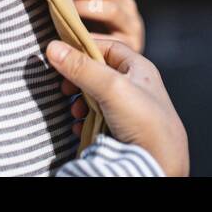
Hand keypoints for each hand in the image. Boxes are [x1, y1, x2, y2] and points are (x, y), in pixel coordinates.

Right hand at [46, 37, 188, 176]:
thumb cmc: (145, 122)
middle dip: (78, 79)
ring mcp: (127, 109)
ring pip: (94, 97)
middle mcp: (134, 85)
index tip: (62, 53)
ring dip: (79, 103)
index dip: (85, 47)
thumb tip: (52, 47)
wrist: (160, 164)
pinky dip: (83, 121)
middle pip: (97, 72)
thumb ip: (82, 68)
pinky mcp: (119, 130)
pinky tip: (78, 127)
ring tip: (75, 112)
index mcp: (139, 68)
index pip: (108, 47)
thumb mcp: (112, 88)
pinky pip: (95, 119)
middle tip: (65, 88)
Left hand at [63, 0, 144, 53]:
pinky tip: (76, 37)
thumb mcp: (89, 12)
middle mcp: (128, 6)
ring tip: (65, 12)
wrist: (118, 68)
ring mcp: (133, 25)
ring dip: (85, 8)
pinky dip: (94, 37)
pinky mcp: (133, 45)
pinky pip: (113, 38)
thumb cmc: (95, 36)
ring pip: (111, 9)